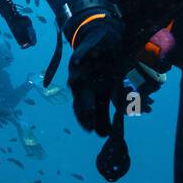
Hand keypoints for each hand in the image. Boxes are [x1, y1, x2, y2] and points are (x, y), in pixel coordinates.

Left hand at [67, 16, 123, 136]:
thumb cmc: (104, 73)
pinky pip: (79, 54)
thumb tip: (108, 135)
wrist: (102, 47)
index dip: (85, 119)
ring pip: (75, 75)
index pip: (81, 110)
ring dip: (75, 79)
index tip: (90, 129)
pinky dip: (78, 57)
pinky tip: (78, 61)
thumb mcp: (107, 93)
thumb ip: (106, 112)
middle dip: (83, 105)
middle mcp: (78, 84)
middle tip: (90, 114)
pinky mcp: (82, 52)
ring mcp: (78, 68)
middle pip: (78, 96)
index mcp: (84, 94)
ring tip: (74, 82)